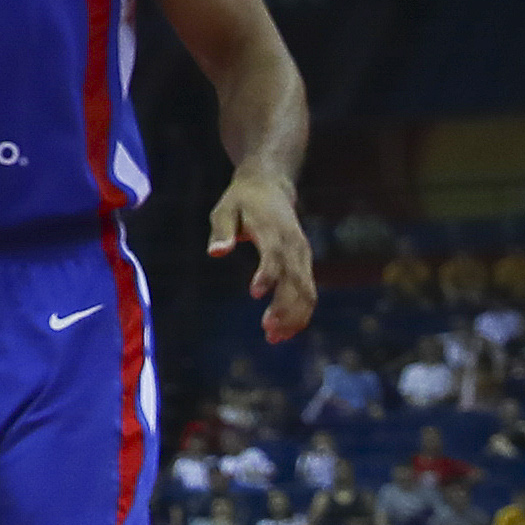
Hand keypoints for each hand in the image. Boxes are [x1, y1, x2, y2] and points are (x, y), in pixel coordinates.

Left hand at [208, 168, 315, 342]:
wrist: (270, 186)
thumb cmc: (242, 200)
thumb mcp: (225, 208)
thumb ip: (222, 230)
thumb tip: (215, 253)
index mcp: (273, 230)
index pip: (274, 256)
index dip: (267, 275)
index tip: (254, 293)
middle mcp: (293, 244)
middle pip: (295, 280)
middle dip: (284, 308)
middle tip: (268, 331)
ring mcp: (302, 254)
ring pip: (307, 291)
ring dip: (295, 317)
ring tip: (274, 338)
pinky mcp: (304, 263)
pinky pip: (309, 291)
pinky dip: (301, 313)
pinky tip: (286, 331)